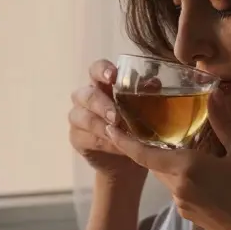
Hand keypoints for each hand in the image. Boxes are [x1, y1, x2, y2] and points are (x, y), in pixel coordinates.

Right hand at [69, 59, 147, 183]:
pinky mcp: (76, 137)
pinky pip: (84, 137)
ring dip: (99, 125)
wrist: (128, 159)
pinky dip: (101, 142)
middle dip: (101, 105)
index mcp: (103, 85)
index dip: (102, 70)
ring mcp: (78, 117)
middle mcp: (86, 97)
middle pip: (87, 94)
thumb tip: (154, 84)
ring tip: (117, 133)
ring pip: (81, 116)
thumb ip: (147, 95)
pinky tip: (116, 146)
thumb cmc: (136, 127)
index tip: (113, 76)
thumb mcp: (146, 111)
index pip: (96, 70)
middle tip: (116, 117)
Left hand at [103, 92, 230, 229]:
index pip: (144, 153)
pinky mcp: (188, 215)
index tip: (110, 128)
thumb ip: (224, 124)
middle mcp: (177, 188)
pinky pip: (178, 190)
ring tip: (184, 145)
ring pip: (167, 176)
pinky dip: (182, 177)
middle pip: (154, 163)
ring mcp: (182, 204)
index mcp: (187, 168)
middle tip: (150, 126)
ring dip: (170, 162)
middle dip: (151, 147)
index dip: (124, 141)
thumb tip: (214, 95)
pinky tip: (203, 172)